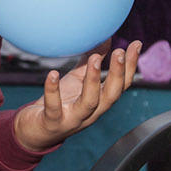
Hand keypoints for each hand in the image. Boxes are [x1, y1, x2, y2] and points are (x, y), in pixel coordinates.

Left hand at [14, 40, 141, 150]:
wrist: (35, 132)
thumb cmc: (60, 103)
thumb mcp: (76, 80)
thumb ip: (91, 63)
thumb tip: (106, 39)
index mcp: (99, 101)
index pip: (121, 84)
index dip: (130, 66)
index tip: (136, 45)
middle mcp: (91, 112)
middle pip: (111, 95)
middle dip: (118, 74)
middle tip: (120, 52)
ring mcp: (73, 119)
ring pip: (89, 102)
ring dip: (93, 81)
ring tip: (94, 59)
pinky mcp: (53, 122)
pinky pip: (54, 107)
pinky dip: (53, 91)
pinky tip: (52, 74)